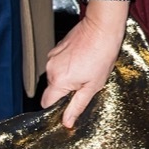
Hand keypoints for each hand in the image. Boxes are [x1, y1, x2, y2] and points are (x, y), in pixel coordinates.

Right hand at [42, 12, 126, 127]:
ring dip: (67, 77)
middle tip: (83, 84)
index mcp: (59, 80)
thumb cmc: (102, 54)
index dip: (56, 108)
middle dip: (65, 91)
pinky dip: (67, 66)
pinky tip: (82, 60)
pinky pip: (58, 63)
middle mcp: (51, 68)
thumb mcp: (93, 85)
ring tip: (85, 70)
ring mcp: (52, 56)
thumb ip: (77, 105)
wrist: (102, 27)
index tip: (67, 107)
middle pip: (51, 89)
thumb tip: (67, 121)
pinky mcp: (56, 47)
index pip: (46, 103)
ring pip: (55, 76)